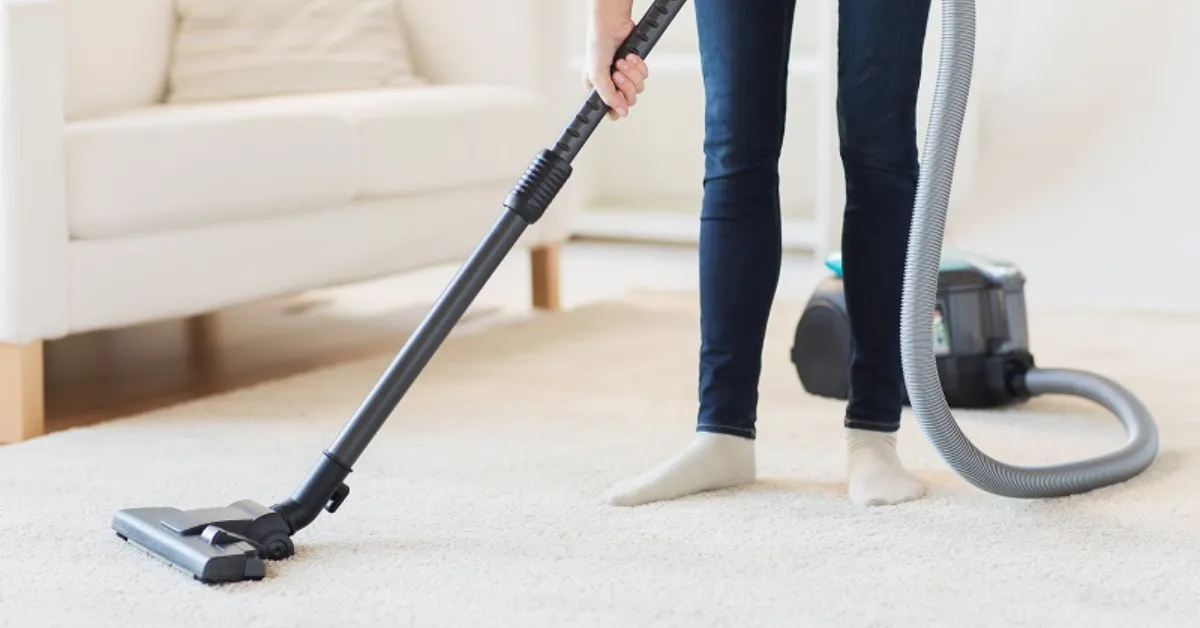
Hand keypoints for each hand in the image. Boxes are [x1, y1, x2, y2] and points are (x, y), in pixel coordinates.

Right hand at [584, 1, 649, 120]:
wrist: (612, 25)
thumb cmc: (598, 46)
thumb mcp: (597, 75)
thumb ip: (609, 96)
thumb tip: (622, 113)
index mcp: (598, 90)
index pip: (611, 111)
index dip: (617, 107)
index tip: (619, 100)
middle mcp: (612, 85)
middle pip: (629, 100)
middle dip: (625, 86)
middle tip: (617, 73)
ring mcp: (625, 76)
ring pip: (638, 89)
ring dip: (632, 74)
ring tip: (622, 61)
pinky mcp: (635, 67)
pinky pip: (644, 76)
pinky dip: (638, 66)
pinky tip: (630, 56)